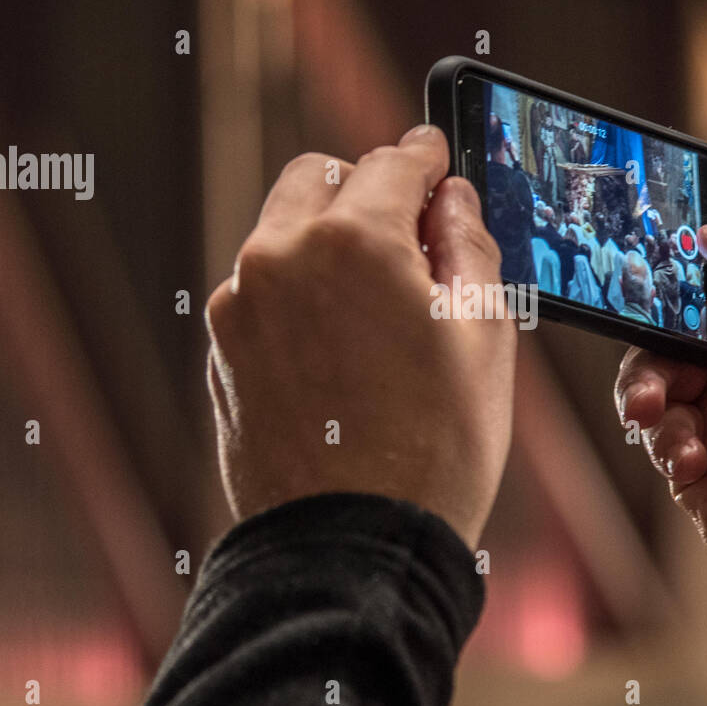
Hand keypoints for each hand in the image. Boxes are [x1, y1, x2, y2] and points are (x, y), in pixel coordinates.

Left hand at [206, 125, 515, 550]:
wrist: (353, 549)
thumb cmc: (436, 449)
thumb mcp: (484, 335)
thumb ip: (468, 243)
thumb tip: (449, 199)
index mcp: (352, 241)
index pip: (393, 160)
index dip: (427, 156)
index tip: (437, 159)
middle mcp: (280, 257)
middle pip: (321, 178)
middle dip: (366, 191)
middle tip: (413, 237)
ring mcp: (240, 306)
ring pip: (284, 233)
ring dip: (328, 243)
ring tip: (378, 308)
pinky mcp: (222, 351)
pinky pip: (263, 290)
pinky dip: (299, 294)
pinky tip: (339, 349)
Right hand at [615, 203, 706, 705]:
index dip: (699, 242)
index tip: (656, 234)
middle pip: (678, 315)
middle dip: (653, 326)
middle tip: (642, 334)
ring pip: (653, 371)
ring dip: (647, 387)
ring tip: (653, 413)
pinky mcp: (696, 461)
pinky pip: (653, 431)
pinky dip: (663, 440)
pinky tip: (689, 461)